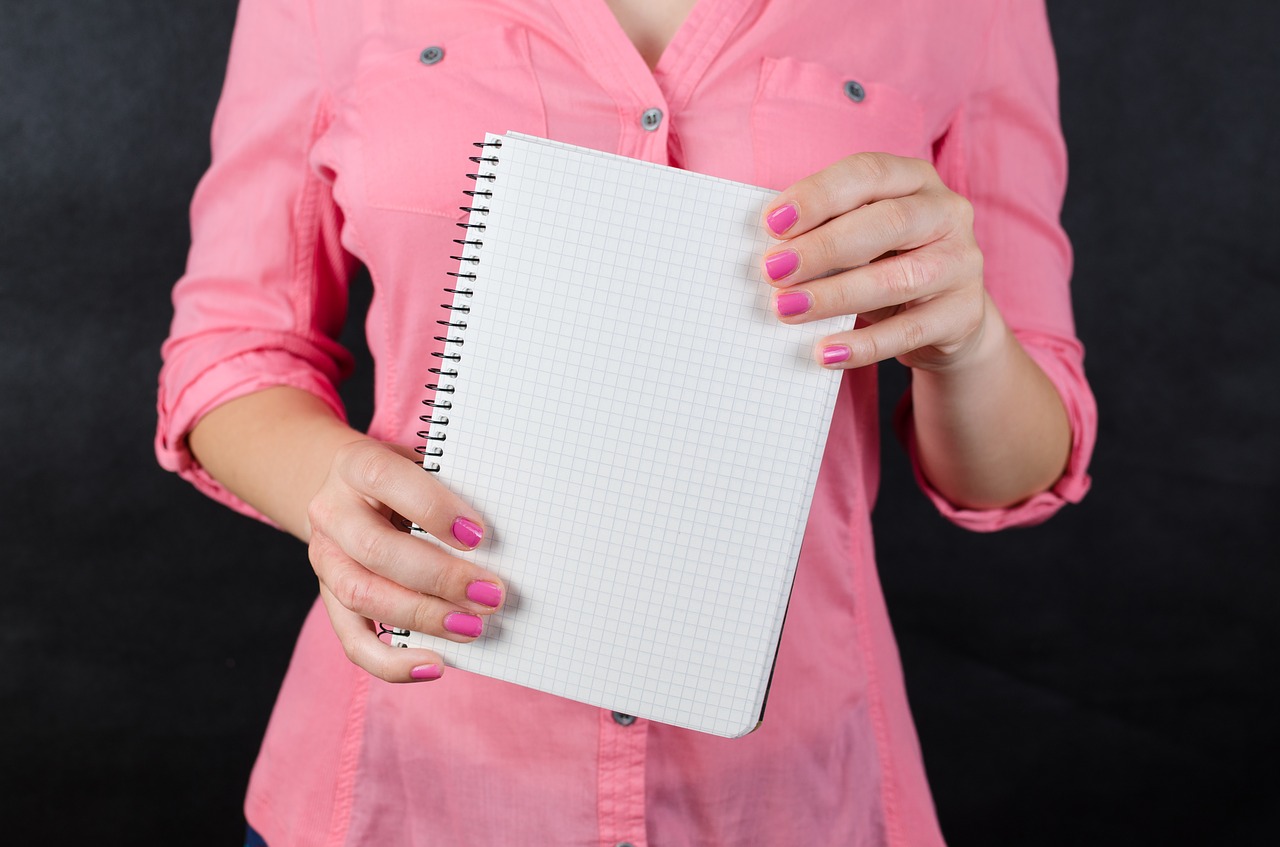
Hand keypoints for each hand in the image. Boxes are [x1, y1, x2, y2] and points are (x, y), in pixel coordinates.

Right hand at [307, 439, 504, 682]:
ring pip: (363, 596)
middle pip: (377, 550)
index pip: (388, 480)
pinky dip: (393, 663)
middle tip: (491, 594)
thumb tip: (503, 540)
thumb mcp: (421, 464)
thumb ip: (451, 490)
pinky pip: (354, 641)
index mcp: (356, 465)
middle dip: (440, 577)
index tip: (479, 536)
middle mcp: (332, 512)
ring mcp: (326, 559)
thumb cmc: (402, 479)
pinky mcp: (330, 600)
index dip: (434, 509)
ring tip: (473, 627)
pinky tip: (435, 666)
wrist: (345, 488)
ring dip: (423, 617)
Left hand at [761, 152, 987, 372]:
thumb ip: (826, 233)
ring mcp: (961, 264)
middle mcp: (947, 214)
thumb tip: (772, 254)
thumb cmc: (888, 263)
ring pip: (896, 280)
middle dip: (823, 246)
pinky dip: (863, 345)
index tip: (771, 223)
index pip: (868, 173)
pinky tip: (825, 353)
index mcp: (916, 180)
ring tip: (787, 309)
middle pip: (886, 222)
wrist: (947, 317)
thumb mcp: (861, 238)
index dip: (818, 195)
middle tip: (773, 270)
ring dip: (833, 296)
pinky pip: (907, 331)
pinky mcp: (963, 315)